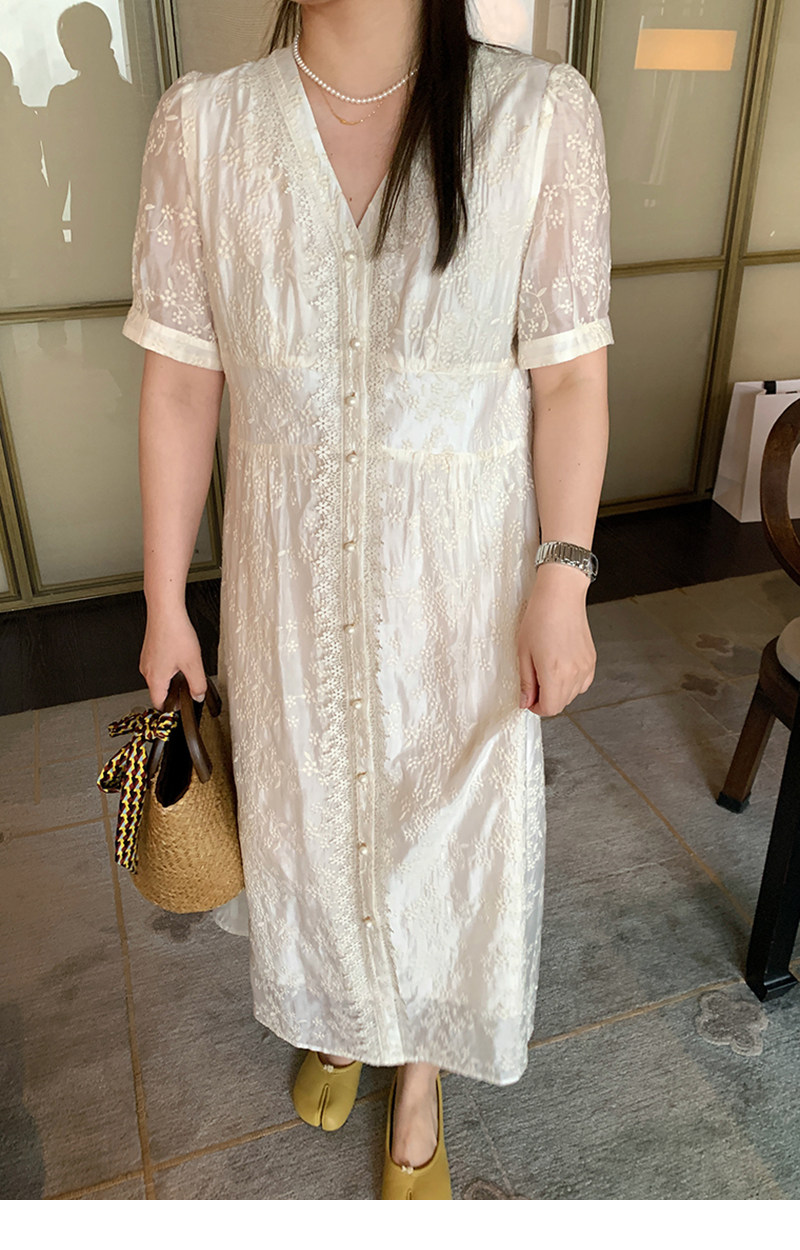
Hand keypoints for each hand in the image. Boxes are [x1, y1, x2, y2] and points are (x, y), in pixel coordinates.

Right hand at [139, 603, 207, 709]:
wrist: (165, 611)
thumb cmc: (175, 633)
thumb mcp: (193, 664)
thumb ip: (198, 685)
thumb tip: (198, 696)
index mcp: (155, 679)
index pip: (159, 704)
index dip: (172, 708)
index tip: (183, 707)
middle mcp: (147, 670)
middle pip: (159, 691)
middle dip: (174, 692)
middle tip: (190, 686)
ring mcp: (146, 659)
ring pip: (159, 677)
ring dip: (173, 677)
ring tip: (187, 667)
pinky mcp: (149, 650)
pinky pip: (158, 665)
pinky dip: (169, 666)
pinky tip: (180, 655)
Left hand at [516, 563, 595, 715]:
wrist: (561, 596)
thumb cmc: (539, 618)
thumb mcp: (523, 652)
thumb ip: (526, 681)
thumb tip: (525, 702)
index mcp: (555, 673)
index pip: (550, 708)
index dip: (536, 708)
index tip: (529, 698)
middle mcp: (574, 674)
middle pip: (561, 704)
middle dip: (546, 699)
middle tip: (534, 682)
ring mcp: (586, 667)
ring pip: (573, 695)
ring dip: (559, 691)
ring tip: (546, 670)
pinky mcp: (591, 660)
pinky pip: (583, 683)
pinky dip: (571, 682)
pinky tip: (561, 667)